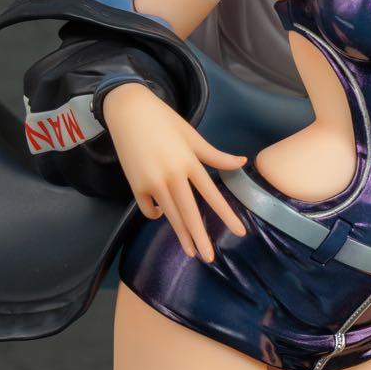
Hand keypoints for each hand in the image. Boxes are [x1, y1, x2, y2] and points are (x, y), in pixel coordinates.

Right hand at [102, 82, 247, 262]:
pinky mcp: (136, 186)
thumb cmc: (164, 120)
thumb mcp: (192, 136)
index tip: (239, 232)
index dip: (227, 215)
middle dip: (200, 238)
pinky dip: (157, 215)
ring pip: (170, 216)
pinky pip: (150, 208)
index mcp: (189, 163)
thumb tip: (242, 163)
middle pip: (190, 214)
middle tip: (210, 258)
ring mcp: (152, 183)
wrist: (128, 111)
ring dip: (181, 235)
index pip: (212, 195)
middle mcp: (172, 176)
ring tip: (191, 251)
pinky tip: (163, 218)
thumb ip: (216, 155)